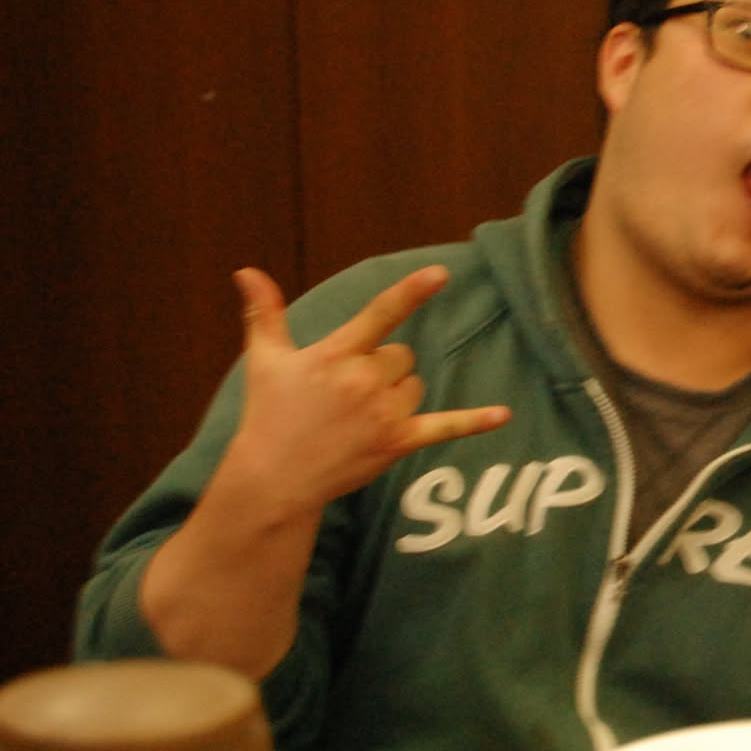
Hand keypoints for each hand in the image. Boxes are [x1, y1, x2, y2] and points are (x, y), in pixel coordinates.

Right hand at [224, 265, 510, 517]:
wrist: (274, 479)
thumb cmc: (270, 415)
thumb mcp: (265, 362)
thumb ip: (264, 314)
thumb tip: (246, 272)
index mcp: (335, 355)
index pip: (380, 314)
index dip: (411, 292)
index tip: (441, 273)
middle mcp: (363, 380)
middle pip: (401, 355)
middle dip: (380, 368)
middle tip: (345, 395)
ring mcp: (384, 413)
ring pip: (415, 384)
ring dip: (397, 394)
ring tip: (358, 416)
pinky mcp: (398, 442)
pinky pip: (445, 426)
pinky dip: (475, 422)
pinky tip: (504, 416)